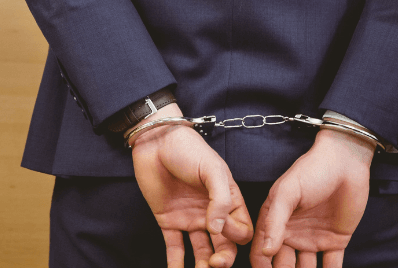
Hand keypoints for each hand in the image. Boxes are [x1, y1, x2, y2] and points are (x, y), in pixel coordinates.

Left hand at [131, 105, 253, 267]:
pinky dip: (176, 264)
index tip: (223, 228)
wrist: (155, 142)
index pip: (241, 230)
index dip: (236, 235)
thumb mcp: (213, 170)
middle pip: (225, 246)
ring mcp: (190, 219)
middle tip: (216, 264)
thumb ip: (220, 199)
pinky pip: (175, 248)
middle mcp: (211, 214)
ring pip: (202, 252)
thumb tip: (218, 229)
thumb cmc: (189, 150)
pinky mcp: (168, 221)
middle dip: (223, 259)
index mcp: (229, 201)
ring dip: (203, 266)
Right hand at [250, 130, 374, 267]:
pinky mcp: (335, 241)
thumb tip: (265, 251)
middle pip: (283, 264)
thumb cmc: (311, 171)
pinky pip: (331, 266)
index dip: (261, 267)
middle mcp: (291, 233)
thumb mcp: (287, 192)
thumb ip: (274, 221)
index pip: (262, 251)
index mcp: (274, 221)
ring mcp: (312, 239)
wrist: (346, 162)